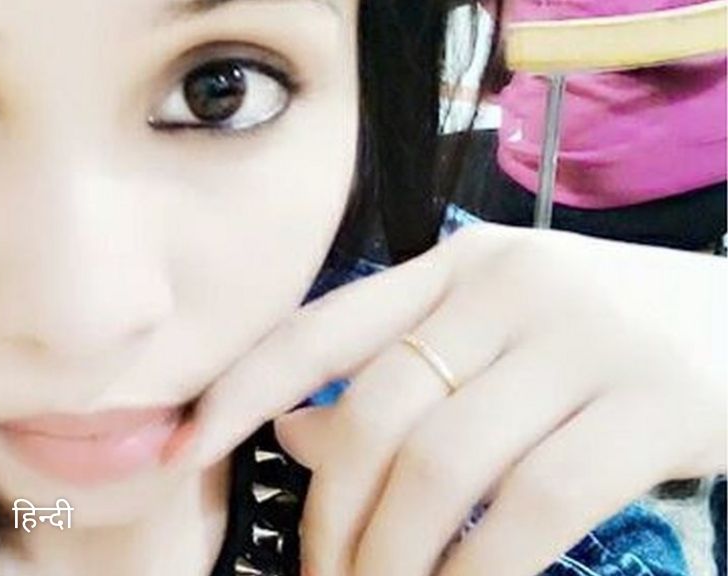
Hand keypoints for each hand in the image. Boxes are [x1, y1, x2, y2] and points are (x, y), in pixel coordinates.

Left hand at [185, 223, 725, 575]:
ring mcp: (586, 339)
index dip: (241, 388)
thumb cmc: (602, 337)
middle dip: (332, 518)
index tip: (183, 449)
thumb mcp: (498, 336)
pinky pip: (537, 503)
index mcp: (456, 268)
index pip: (322, 327)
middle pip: (377, 415)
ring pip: (445, 466)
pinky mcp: (658, 401)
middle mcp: (509, 287)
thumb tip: (297, 438)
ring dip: (396, 557)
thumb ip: (402, 376)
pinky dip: (483, 569)